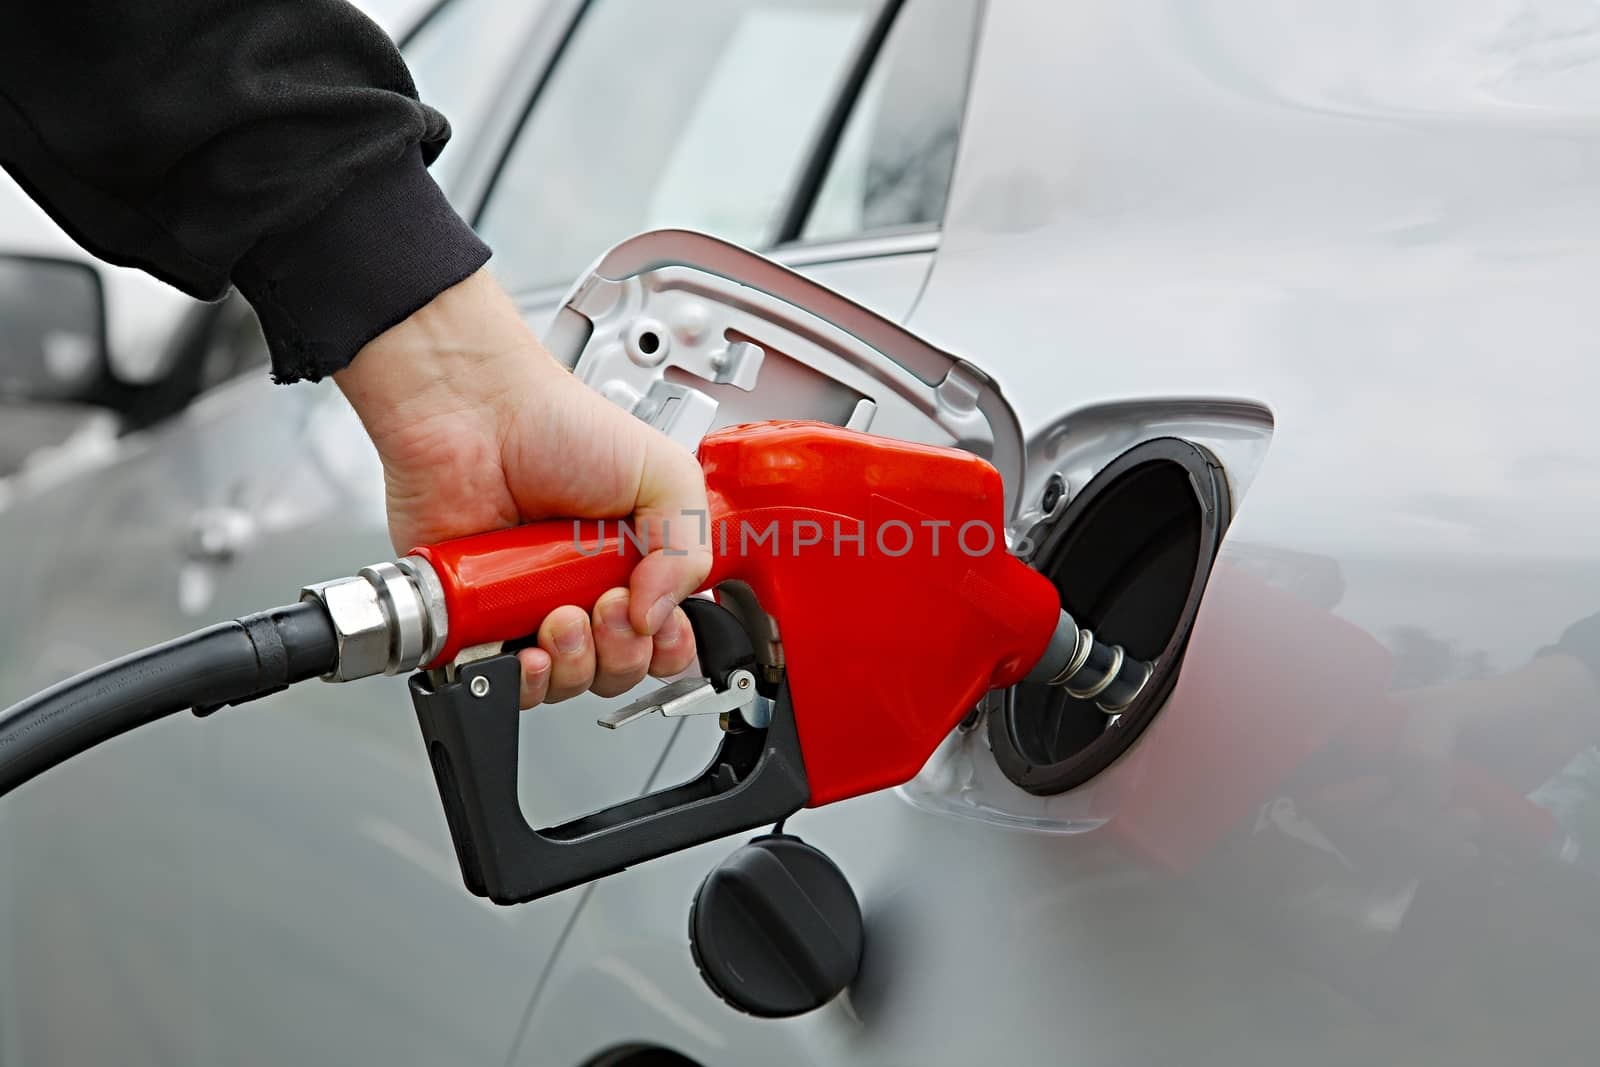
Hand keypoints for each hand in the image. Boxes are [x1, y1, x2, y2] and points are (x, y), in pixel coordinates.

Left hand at [334, 269, 708, 706]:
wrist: (475, 412)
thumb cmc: (557, 424)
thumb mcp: (665, 473)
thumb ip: (690, 549)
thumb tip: (663, 618)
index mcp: (637, 564)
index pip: (668, 638)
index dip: (668, 644)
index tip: (655, 616)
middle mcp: (586, 591)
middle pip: (621, 669)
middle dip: (621, 651)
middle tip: (606, 605)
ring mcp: (531, 608)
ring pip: (567, 682)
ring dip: (574, 662)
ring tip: (559, 615)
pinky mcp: (477, 621)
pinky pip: (502, 683)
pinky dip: (519, 679)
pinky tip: (524, 646)